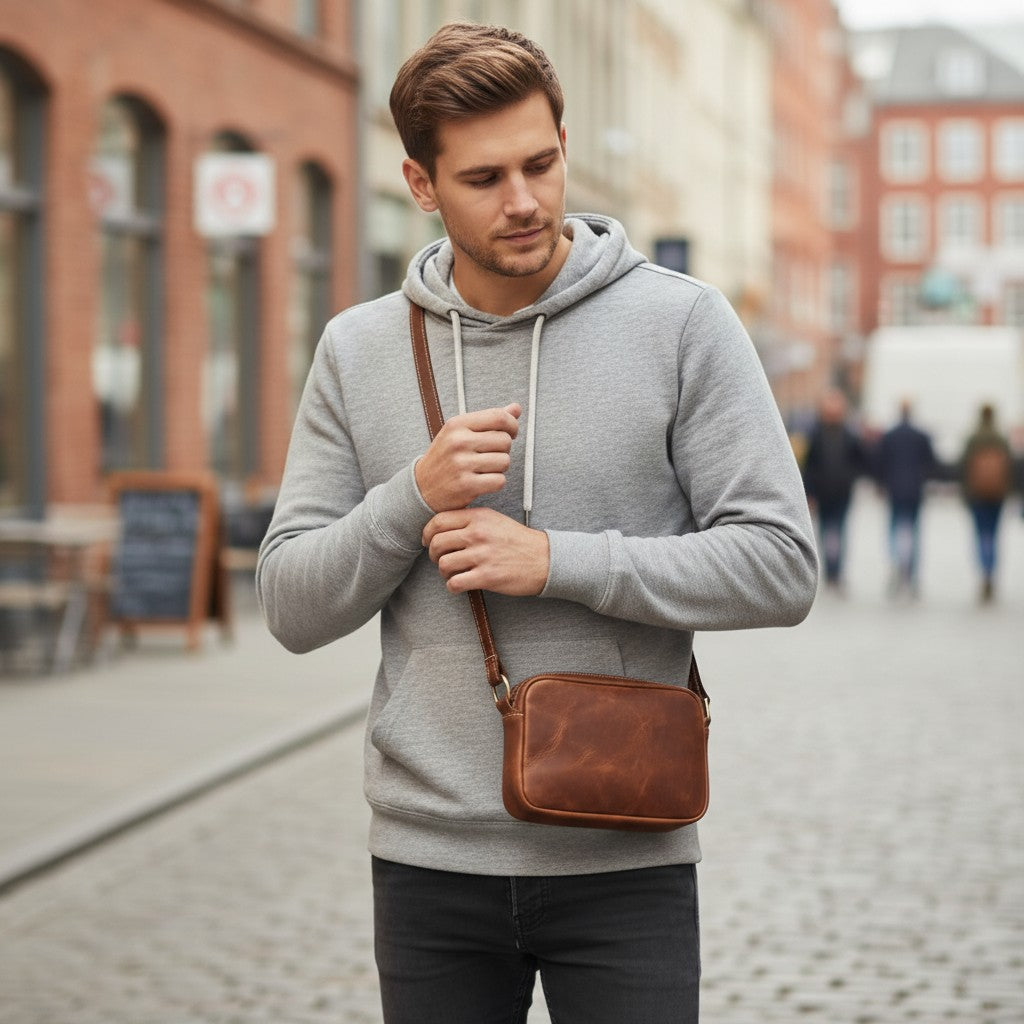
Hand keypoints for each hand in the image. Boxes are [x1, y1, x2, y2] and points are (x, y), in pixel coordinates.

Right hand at [415, 404, 520, 511]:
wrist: (422, 487)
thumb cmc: (446, 456)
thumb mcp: (461, 432)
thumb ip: (489, 420)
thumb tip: (517, 408)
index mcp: (457, 424)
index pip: (499, 417)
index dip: (512, 425)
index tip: (511, 433)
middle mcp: (458, 442)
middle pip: (505, 440)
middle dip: (504, 449)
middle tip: (491, 454)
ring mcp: (461, 464)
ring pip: (505, 461)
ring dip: (500, 467)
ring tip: (485, 468)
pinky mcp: (466, 485)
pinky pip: (499, 481)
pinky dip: (496, 483)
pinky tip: (484, 481)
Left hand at [422, 507, 549, 595]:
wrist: (544, 559)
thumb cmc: (518, 541)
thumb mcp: (495, 520)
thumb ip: (471, 520)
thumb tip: (443, 527)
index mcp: (479, 517)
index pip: (439, 520)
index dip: (427, 533)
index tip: (427, 541)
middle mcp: (478, 534)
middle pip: (437, 543)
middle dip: (434, 554)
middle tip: (440, 560)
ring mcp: (482, 556)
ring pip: (444, 564)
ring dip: (444, 572)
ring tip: (454, 573)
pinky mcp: (487, 577)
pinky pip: (455, 583)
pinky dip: (453, 586)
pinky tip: (460, 584)